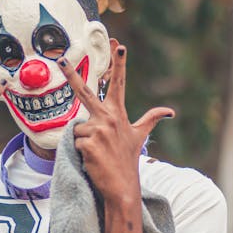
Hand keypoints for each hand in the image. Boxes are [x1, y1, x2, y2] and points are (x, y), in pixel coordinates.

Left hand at [57, 41, 173, 203]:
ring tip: (96, 153)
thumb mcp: (139, 137)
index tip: (120, 46)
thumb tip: (170, 111)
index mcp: (118, 114)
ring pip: (77, 128)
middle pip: (85, 92)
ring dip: (82, 141)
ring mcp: (98, 130)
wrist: (121, 187)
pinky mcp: (88, 142)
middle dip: (72, 74)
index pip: (118, 84)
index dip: (119, 65)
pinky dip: (79, 151)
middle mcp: (108, 118)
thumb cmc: (127, 160)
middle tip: (62, 58)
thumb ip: (151, 120)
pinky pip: (74, 141)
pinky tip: (92, 159)